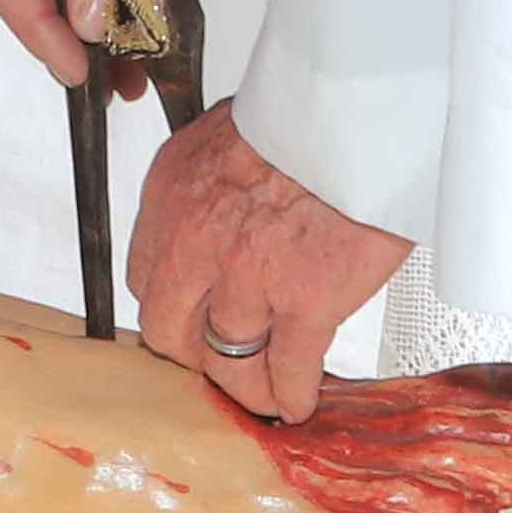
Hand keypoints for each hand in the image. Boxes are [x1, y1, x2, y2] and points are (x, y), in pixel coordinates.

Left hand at [128, 101, 418, 426]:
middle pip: (170, 330)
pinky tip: (298, 401)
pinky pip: (288, 370)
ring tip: (263, 391)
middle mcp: (198, 242)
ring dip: (246, 383)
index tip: (190, 317)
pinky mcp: (305, 301)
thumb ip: (214, 183)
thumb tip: (225, 212)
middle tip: (218, 362)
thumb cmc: (311, 114)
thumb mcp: (230, 134)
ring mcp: (249, 277)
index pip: (147, 276)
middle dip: (194, 354)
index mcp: (175, 194)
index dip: (173, 306)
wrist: (364, 111)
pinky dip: (292, 393)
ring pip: (226, 360)